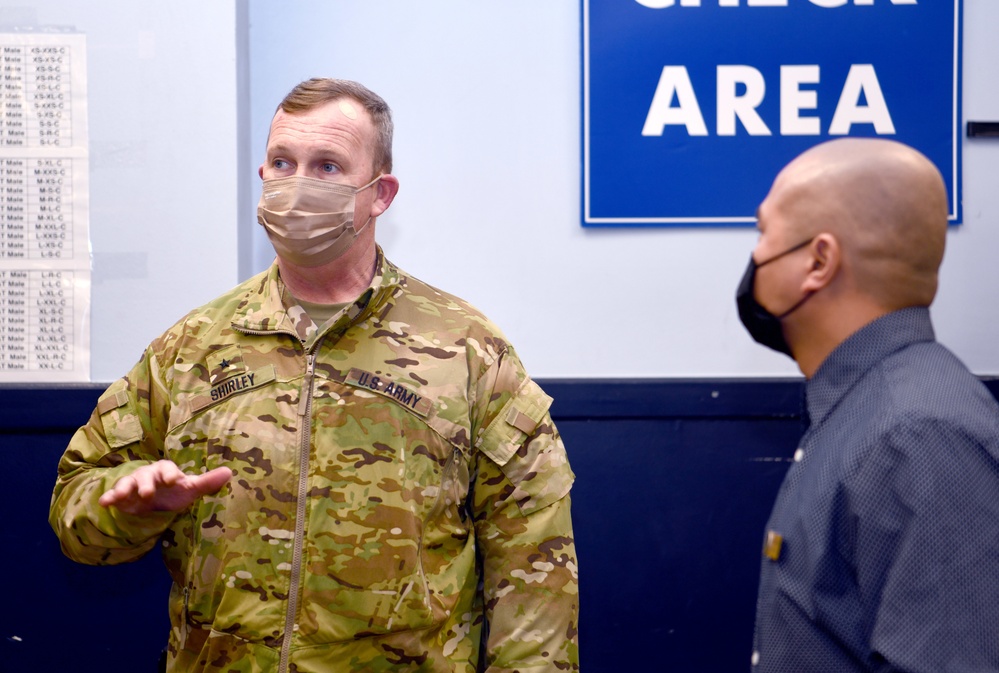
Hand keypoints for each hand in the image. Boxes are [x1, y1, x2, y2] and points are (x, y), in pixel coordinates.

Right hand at [98, 460, 231, 514]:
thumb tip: (230, 473)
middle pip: (146, 475)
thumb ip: (208, 482)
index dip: (170, 473)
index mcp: (166, 470)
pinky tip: (104, 503)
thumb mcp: (190, 489)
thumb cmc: (175, 491)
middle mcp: (149, 474)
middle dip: (146, 483)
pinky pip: (114, 494)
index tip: (174, 480)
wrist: (156, 500)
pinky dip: (109, 497)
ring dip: (125, 488)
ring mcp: (133, 483)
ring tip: (121, 496)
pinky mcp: (122, 495)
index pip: (168, 467)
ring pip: (128, 482)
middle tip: (148, 494)